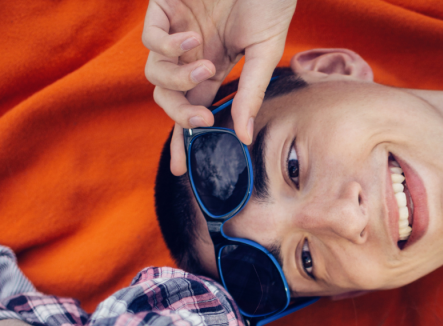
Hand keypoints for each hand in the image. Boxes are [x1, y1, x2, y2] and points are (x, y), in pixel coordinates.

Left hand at [143, 0, 296, 173]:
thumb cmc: (269, 0)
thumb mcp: (266, 52)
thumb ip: (251, 94)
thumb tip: (243, 138)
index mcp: (213, 67)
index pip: (192, 110)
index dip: (184, 140)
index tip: (182, 169)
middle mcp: (190, 54)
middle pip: (168, 99)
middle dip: (182, 115)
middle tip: (203, 118)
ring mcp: (175, 30)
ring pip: (154, 75)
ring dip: (179, 79)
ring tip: (209, 64)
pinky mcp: (163, 6)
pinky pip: (151, 40)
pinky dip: (169, 47)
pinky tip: (194, 39)